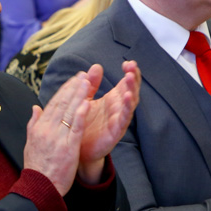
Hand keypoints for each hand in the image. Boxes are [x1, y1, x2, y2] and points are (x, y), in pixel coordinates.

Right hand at [23, 72, 91, 194]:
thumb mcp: (31, 142)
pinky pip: (75, 128)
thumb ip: (34, 123)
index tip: (74, 80)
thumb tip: (35, 108)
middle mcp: (47, 129)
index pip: (53, 103)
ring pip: (69, 112)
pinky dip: (80, 115)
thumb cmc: (37, 167)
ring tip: (87, 82)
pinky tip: (87, 103)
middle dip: (73, 88)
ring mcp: (57, 138)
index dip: (64, 90)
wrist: (39, 186)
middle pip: (61, 104)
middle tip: (84, 75)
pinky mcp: (67, 147)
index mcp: (39, 127)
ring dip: (79, 96)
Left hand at [76, 61, 139, 183]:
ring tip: (130, 78)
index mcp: (113, 100)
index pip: (125, 84)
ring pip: (130, 104)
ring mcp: (118, 120)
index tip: (128, 62)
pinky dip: (127, 109)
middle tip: (131, 66)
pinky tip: (128, 98)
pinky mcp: (115, 132)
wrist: (78, 149)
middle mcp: (118, 109)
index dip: (129, 72)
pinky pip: (123, 120)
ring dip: (131, 90)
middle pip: (131, 91)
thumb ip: (91, 84)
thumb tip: (96, 66)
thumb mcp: (86, 100)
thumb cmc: (84, 123)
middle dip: (132, 78)